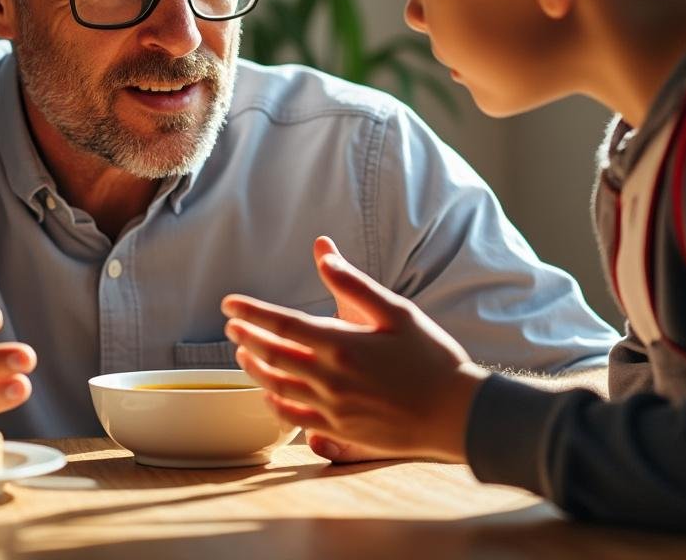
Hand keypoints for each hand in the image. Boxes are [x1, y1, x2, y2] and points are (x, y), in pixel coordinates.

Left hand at [221, 237, 488, 462]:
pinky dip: (274, 402)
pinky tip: (269, 393)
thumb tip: (323, 255)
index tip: (228, 303)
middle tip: (231, 325)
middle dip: (246, 336)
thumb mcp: (397, 312)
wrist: (456, 413)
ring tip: (243, 353)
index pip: (280, 324)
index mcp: (341, 344)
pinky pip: (293, 418)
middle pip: (271, 355)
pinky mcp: (339, 429)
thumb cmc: (431, 358)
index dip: (250, 312)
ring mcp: (331, 407)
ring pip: (276, 386)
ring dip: (253, 367)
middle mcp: (329, 377)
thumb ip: (354, 284)